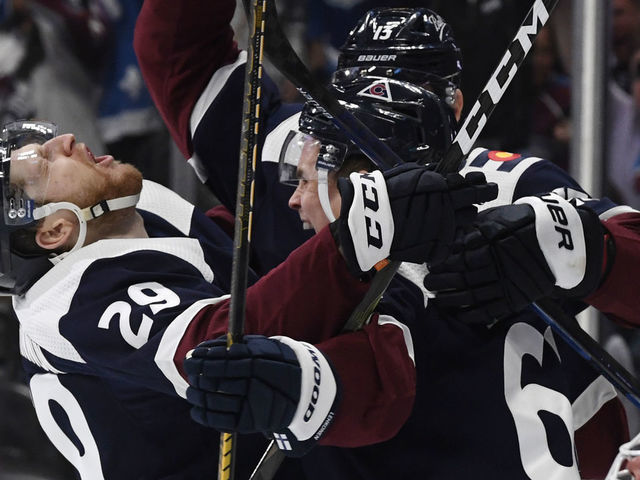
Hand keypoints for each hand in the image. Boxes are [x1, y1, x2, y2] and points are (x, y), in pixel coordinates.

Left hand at [184, 335, 337, 456]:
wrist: (305, 392)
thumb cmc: (279, 365)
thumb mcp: (265, 349)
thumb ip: (239, 347)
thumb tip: (208, 348)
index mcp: (260, 364)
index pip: (225, 362)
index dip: (206, 359)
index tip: (193, 355)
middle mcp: (256, 385)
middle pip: (218, 381)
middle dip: (199, 374)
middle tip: (190, 368)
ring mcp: (253, 405)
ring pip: (216, 401)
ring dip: (198, 395)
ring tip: (191, 390)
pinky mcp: (250, 423)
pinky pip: (221, 421)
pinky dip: (204, 415)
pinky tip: (196, 409)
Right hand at [333, 164, 497, 275]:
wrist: (368, 221)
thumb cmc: (385, 194)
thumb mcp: (408, 174)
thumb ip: (431, 175)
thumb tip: (447, 174)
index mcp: (441, 186)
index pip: (471, 183)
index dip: (478, 181)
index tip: (482, 181)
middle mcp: (447, 206)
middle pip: (476, 199)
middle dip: (484, 193)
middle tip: (488, 190)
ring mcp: (443, 227)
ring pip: (467, 219)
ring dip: (466, 213)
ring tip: (462, 210)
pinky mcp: (436, 246)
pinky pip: (450, 240)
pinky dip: (448, 234)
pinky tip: (442, 229)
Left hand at [424, 193, 605, 325]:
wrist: (557, 238)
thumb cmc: (519, 224)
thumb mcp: (494, 218)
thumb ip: (471, 229)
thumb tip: (447, 240)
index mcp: (488, 244)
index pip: (456, 258)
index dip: (440, 264)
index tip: (429, 266)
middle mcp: (496, 264)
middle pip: (460, 278)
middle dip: (440, 282)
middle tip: (428, 283)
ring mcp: (506, 283)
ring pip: (471, 296)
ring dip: (451, 300)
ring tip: (437, 300)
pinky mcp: (515, 298)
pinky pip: (490, 311)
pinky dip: (472, 315)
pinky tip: (458, 315)